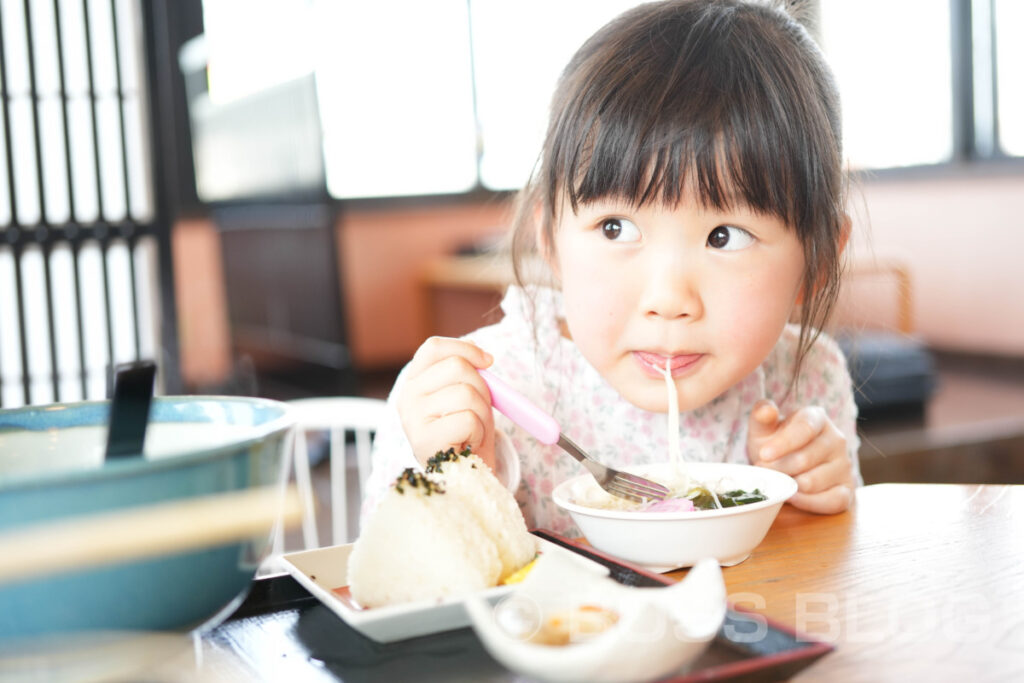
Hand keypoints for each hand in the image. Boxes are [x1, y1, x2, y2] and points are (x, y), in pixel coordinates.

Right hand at [397, 337, 495, 469]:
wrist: (464, 477)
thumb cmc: (467, 434)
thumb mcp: (468, 398)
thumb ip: (469, 376)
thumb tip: (486, 359)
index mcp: (415, 382)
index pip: (434, 348)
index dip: (464, 348)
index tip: (488, 361)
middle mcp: (407, 396)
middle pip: (457, 366)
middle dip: (482, 387)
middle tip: (480, 412)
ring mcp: (412, 417)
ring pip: (467, 392)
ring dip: (483, 414)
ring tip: (473, 431)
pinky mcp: (423, 439)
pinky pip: (468, 419)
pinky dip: (478, 432)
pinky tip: (468, 444)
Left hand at [747, 400, 853, 513]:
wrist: (786, 466)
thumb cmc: (774, 444)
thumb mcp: (763, 429)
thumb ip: (761, 416)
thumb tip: (767, 410)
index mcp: (817, 418)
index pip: (805, 428)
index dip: (784, 443)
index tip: (763, 455)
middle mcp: (836, 439)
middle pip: (805, 459)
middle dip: (778, 468)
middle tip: (762, 471)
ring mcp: (844, 465)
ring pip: (813, 482)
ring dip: (789, 486)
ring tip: (776, 481)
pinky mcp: (847, 490)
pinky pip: (832, 501)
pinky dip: (809, 503)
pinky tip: (792, 497)